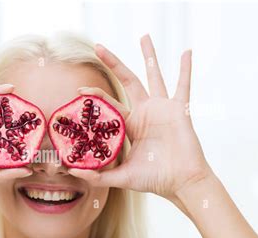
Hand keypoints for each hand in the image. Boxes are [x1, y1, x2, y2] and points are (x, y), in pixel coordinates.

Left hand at [69, 35, 213, 200]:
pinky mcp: (179, 110)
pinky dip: (185, 69)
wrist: (181, 183)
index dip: (95, 97)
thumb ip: (98, 175)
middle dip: (113, 63)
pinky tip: (186, 52)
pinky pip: (183, 86)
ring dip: (149, 56)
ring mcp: (161, 109)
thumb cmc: (155, 179)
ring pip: (152, 76)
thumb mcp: (122, 177)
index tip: (78, 91)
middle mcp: (144, 113)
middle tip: (98, 46)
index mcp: (130, 125)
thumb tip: (71, 171)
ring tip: (144, 36)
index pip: (109, 105)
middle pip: (126, 81)